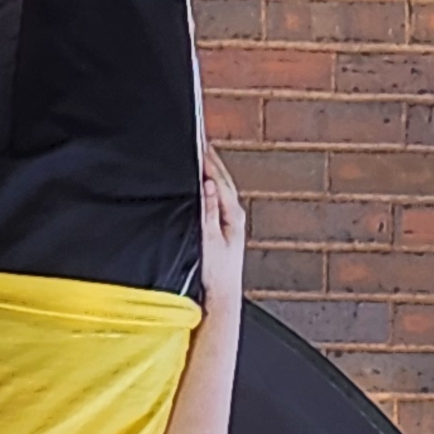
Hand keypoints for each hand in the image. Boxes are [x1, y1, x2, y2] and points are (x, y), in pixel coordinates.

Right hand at [197, 145, 247, 308]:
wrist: (221, 296)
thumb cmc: (216, 273)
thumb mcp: (209, 240)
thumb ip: (208, 212)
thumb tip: (208, 185)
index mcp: (233, 214)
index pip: (219, 179)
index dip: (208, 159)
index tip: (199, 140)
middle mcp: (234, 214)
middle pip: (222, 178)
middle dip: (211, 158)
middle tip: (200, 138)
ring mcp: (230, 220)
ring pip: (220, 187)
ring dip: (211, 170)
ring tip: (201, 154)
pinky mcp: (223, 227)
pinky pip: (216, 197)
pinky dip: (209, 185)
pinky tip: (202, 182)